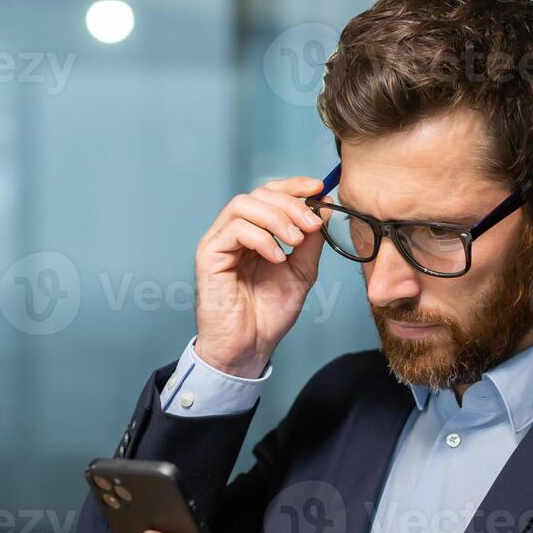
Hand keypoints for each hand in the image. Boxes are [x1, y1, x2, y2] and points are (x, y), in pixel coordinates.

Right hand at [193, 175, 329, 377]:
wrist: (250, 347)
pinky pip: (234, 229)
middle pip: (258, 194)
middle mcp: (234, 232)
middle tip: (312, 224)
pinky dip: (261, 238)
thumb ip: (312, 241)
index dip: (293, 186)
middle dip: (290, 203)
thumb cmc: (269, 314)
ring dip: (276, 217)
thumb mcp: (302, 271)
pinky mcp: (208, 255)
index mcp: (255, 232)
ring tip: (295, 241)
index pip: (270, 194)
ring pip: (243, 204)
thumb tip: (324, 206)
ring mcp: (219, 241)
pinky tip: (277, 257)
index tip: (318, 189)